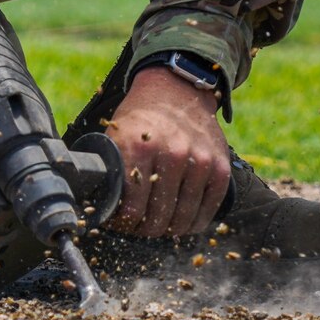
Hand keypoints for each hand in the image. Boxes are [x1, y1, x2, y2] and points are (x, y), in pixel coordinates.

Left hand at [104, 67, 231, 239]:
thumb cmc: (142, 118)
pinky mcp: (220, 166)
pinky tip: (183, 222)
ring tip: (159, 225)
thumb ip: (111, 170)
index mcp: (140, 148)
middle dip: (146, 230)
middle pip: (158, 218)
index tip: (122, 224)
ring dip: (169, 229)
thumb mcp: (117, 136)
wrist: (177, 90)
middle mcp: (172, 154)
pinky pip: (208, 210)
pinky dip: (194, 223)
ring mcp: (200, 161)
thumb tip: (99, 208)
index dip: (124, 224)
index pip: (132, 209)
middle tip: (140, 228)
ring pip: (183, 219)